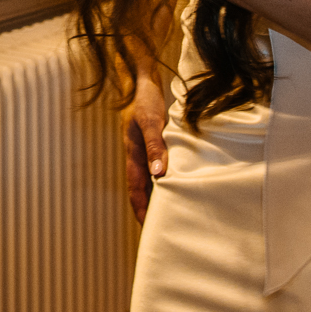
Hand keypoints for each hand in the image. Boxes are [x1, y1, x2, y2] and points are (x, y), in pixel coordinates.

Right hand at [124, 73, 168, 223]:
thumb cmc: (146, 100)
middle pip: (141, 189)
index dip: (141, 209)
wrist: (144, 81)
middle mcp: (138, 156)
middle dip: (148, 210)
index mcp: (132, 153)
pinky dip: (165, 182)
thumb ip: (155, 146)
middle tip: (162, 230)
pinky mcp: (154, 145)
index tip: (148, 228)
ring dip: (157, 197)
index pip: (135, 189)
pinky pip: (157, 169)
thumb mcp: (150, 121)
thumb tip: (158, 174)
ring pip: (149, 181)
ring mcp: (145, 151)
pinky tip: (177, 186)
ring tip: (171, 215)